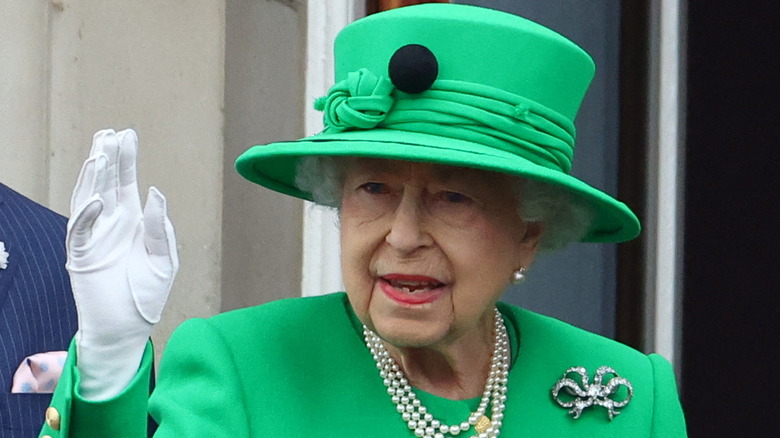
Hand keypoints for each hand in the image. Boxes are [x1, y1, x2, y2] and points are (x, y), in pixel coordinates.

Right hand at [66, 129, 177, 399]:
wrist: (128, 328)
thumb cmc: (147, 295)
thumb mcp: (164, 259)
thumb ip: (160, 227)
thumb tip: (155, 192)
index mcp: (133, 221)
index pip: (128, 183)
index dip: (127, 159)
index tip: (128, 134)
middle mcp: (111, 223)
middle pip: (108, 184)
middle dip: (109, 158)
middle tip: (110, 133)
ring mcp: (94, 238)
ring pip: (89, 198)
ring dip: (93, 177)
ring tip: (99, 153)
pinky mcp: (80, 256)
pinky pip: (80, 231)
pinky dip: (86, 214)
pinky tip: (97, 198)